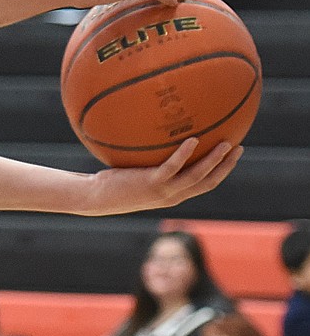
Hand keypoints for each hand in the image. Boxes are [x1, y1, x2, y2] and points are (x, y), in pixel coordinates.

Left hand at [84, 138, 241, 214]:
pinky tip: (192, 139)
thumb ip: (152, 162)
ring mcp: (163, 191)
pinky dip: (184, 154)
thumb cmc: (115, 183)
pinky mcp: (150, 184)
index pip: (205, 184)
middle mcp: (173, 195)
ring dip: (214, 160)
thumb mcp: (139, 173)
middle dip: (226, 166)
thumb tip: (157, 138)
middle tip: (239, 148)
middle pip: (209, 182)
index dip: (222, 171)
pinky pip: (172, 167)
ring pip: (197, 176)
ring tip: (226, 143)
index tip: (233, 155)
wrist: (97, 197)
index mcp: (174, 194)